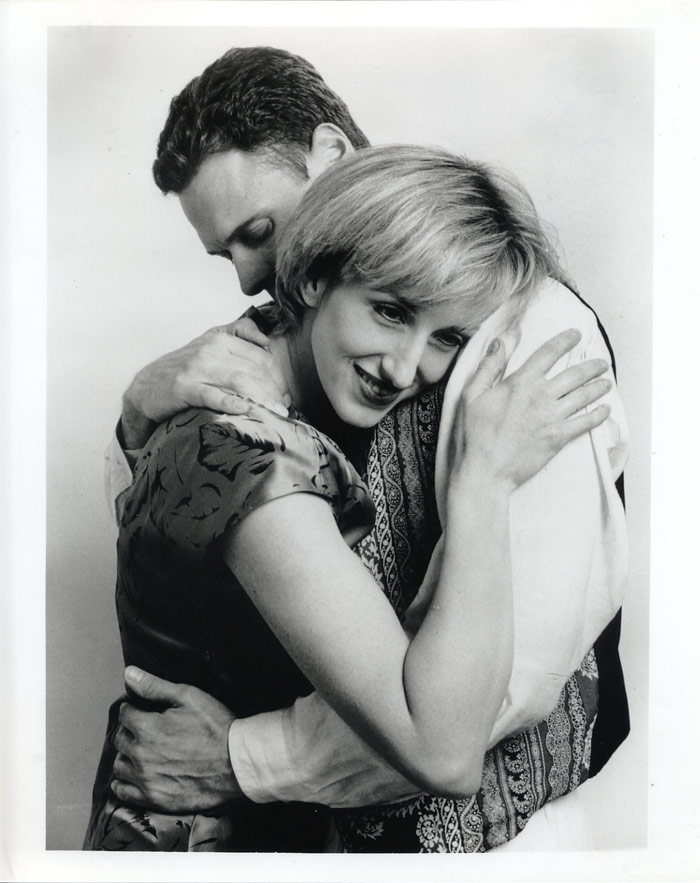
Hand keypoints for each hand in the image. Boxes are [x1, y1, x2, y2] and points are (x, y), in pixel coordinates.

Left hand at [110, 666, 241, 812]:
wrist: (236, 763)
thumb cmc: (215, 727)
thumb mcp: (188, 697)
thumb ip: (155, 686)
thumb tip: (128, 673)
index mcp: (147, 728)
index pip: (124, 714)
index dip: (133, 709)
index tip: (142, 710)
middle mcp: (140, 755)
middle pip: (119, 739)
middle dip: (128, 730)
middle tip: (143, 728)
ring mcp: (145, 779)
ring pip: (119, 765)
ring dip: (126, 755)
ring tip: (142, 750)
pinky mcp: (153, 799)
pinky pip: (122, 791)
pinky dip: (124, 781)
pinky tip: (136, 773)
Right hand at [120, 319, 290, 448]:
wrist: (146, 387)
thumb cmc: (185, 369)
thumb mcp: (210, 343)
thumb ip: (239, 333)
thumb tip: (267, 340)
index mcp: (221, 338)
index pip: (262, 357)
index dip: (279, 378)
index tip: (285, 396)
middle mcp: (210, 350)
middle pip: (255, 370)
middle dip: (274, 391)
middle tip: (283, 408)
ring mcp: (197, 369)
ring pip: (240, 382)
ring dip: (262, 399)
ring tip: (275, 413)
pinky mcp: (184, 388)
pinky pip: (214, 396)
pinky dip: (233, 403)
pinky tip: (248, 411)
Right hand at [455, 328, 611, 490]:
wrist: (484, 472)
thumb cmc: (472, 435)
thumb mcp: (471, 395)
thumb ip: (488, 367)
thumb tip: (500, 341)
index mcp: (520, 383)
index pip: (548, 353)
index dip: (564, 341)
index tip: (576, 335)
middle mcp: (540, 396)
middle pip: (574, 375)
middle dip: (591, 366)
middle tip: (601, 363)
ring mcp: (552, 417)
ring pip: (583, 396)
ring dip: (598, 387)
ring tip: (607, 382)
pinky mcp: (558, 438)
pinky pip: (585, 423)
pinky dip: (598, 415)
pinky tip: (605, 410)